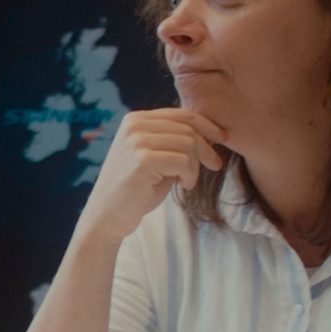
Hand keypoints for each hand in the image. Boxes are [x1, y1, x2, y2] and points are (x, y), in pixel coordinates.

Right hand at [76, 109, 227, 243]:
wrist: (107, 217)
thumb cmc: (136, 189)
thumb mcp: (156, 157)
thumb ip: (174, 141)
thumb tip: (211, 132)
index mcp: (136, 120)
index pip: (181, 114)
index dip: (207, 125)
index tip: (223, 138)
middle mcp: (134, 125)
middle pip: (188, 129)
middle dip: (206, 149)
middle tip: (214, 166)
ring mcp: (136, 141)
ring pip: (188, 144)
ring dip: (195, 166)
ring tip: (188, 181)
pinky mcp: (142, 160)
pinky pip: (183, 161)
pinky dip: (190, 175)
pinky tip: (183, 186)